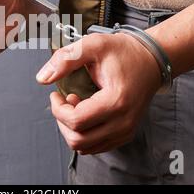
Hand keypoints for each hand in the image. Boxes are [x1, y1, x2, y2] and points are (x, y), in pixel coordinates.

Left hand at [36, 33, 161, 153]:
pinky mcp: (125, 134)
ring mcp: (126, 131)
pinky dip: (83, 133)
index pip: (76, 122)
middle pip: (78, 140)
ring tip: (76, 106)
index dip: (58, 110)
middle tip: (65, 101)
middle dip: (62, 121)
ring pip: (85, 147)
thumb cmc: (124, 52)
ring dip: (72, 129)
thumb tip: (42, 78)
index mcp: (116, 101)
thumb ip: (66, 59)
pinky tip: (85, 112)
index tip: (56, 94)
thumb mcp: (92, 45)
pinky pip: (95, 146)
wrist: (151, 60)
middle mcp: (123, 122)